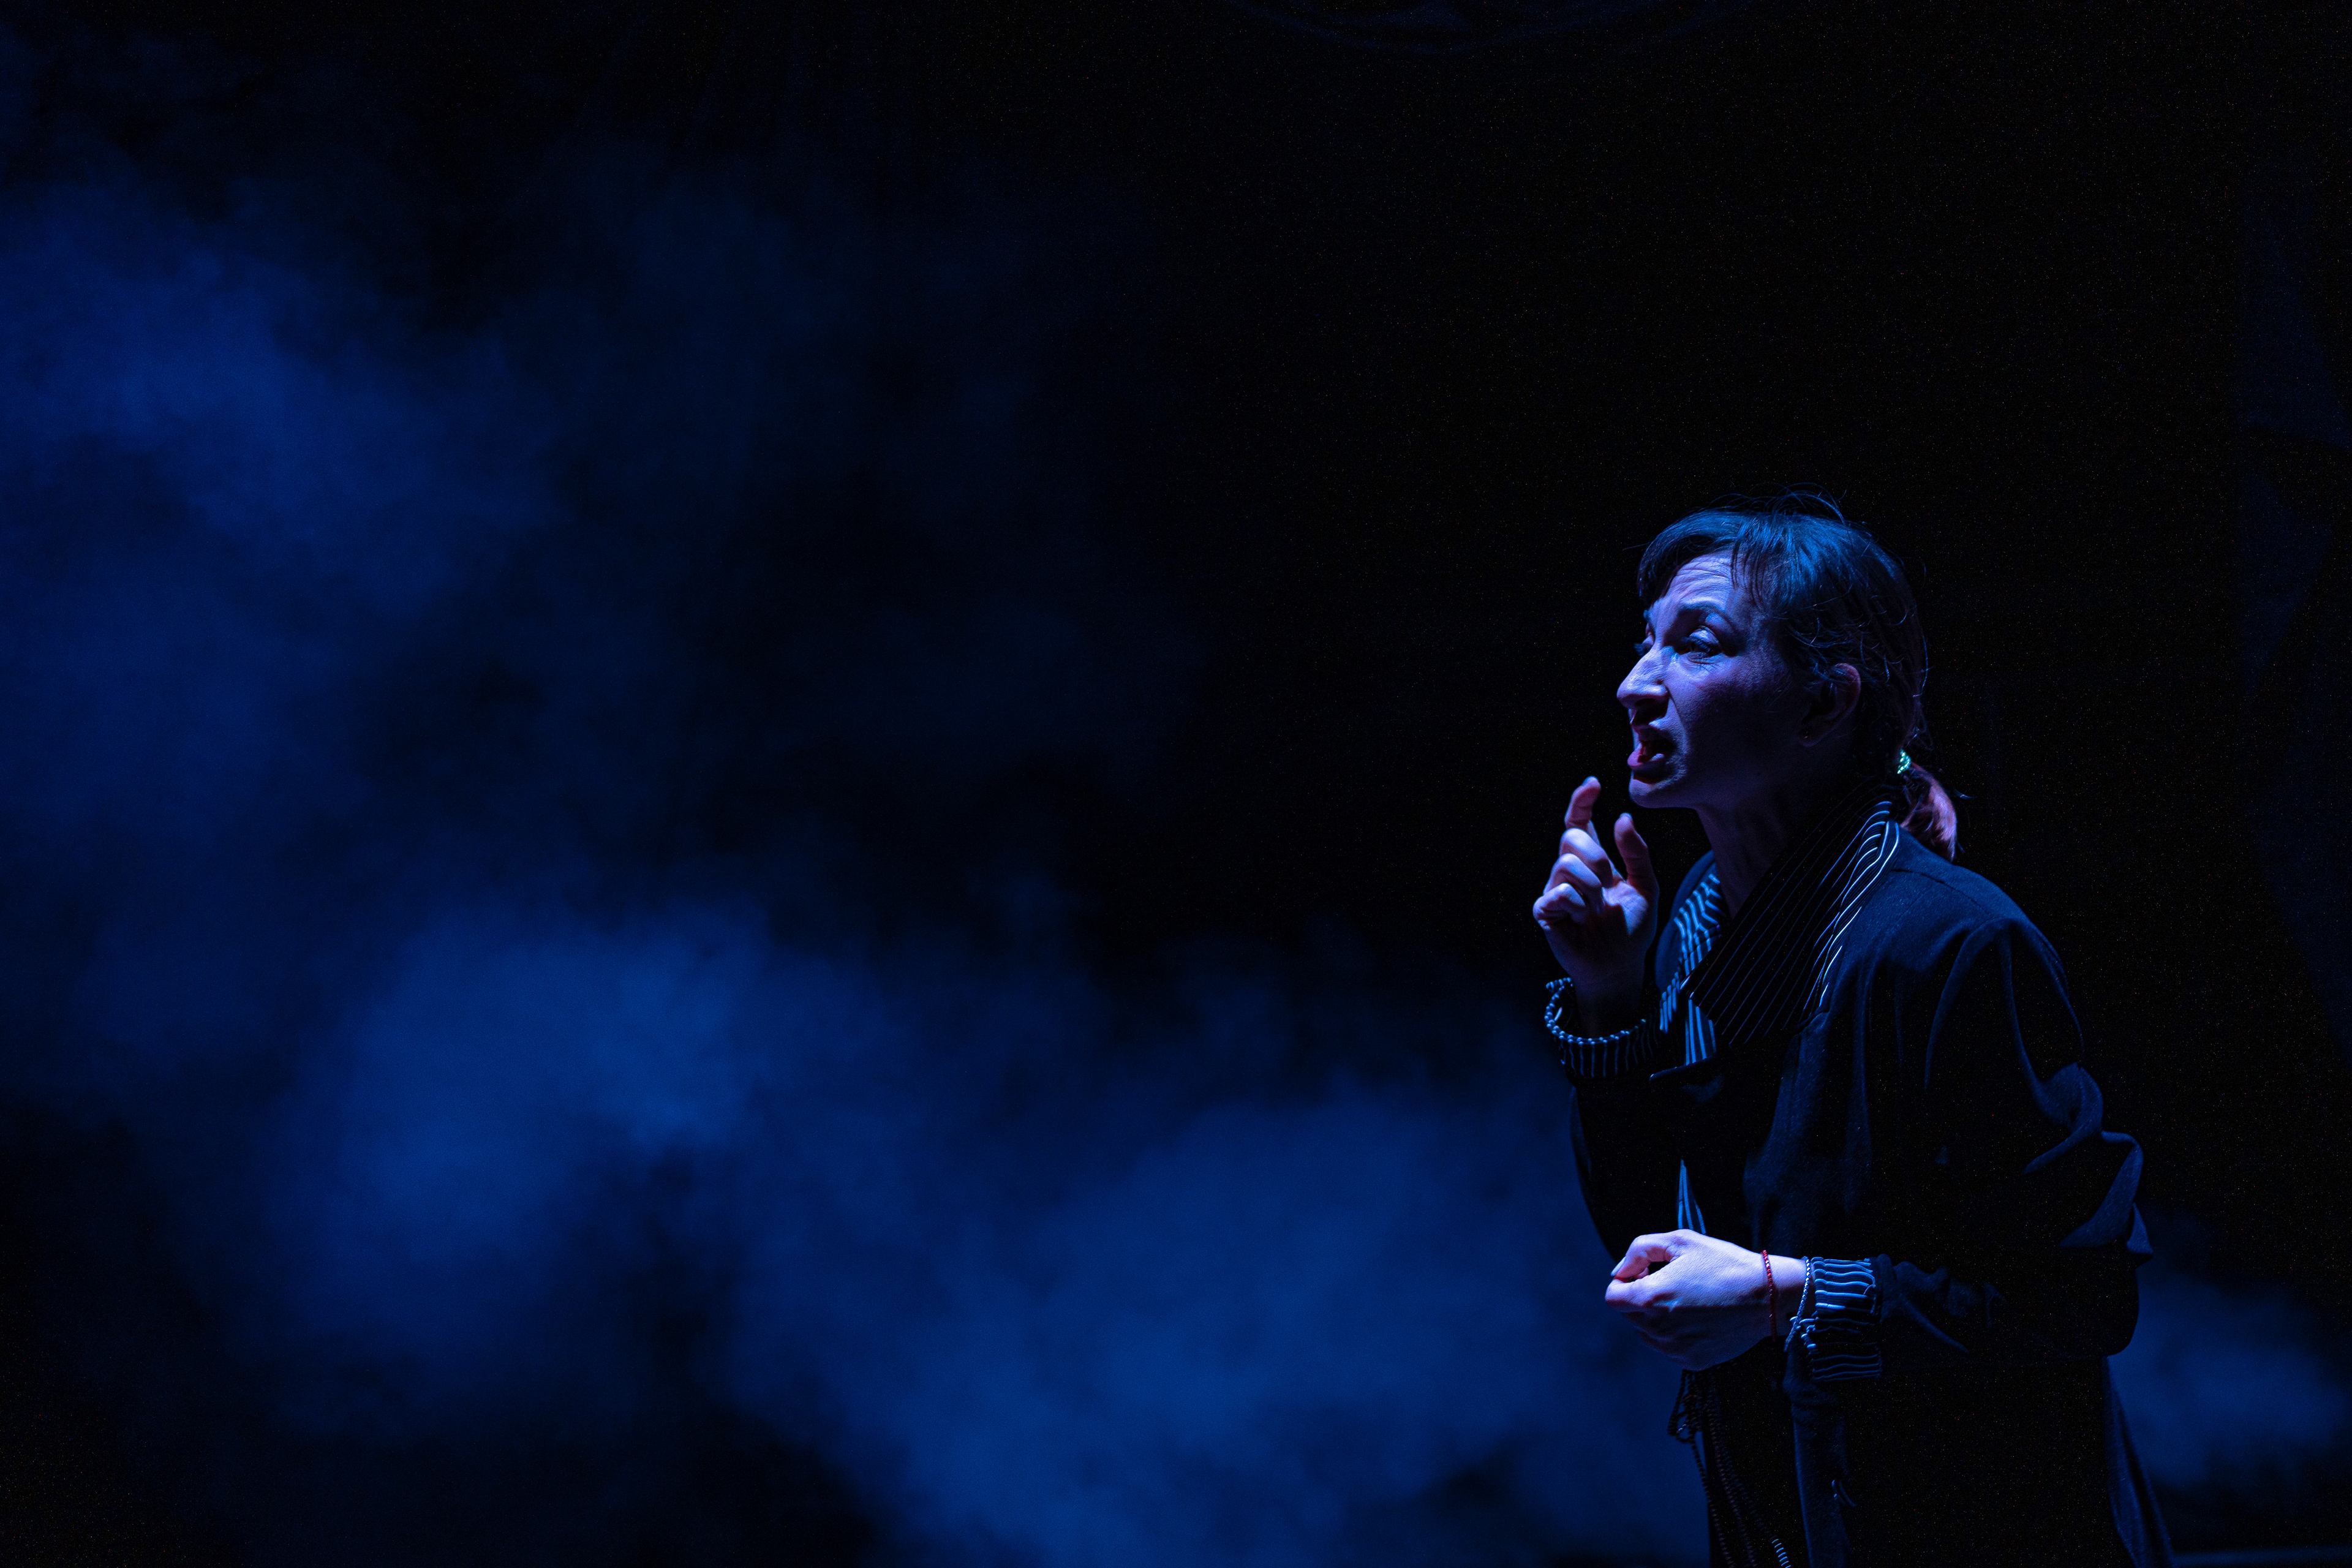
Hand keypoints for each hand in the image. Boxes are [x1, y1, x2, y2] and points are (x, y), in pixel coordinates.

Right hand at [1532, 776, 1658, 1025]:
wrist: (1621, 965)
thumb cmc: (1631, 927)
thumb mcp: (1646, 887)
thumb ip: (1637, 853)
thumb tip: (1623, 817)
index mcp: (1592, 860)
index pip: (1578, 821)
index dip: (1581, 800)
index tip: (1594, 784)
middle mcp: (1569, 869)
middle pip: (1571, 837)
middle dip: (1597, 856)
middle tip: (1610, 884)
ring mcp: (1554, 889)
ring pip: (1565, 864)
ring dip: (1591, 887)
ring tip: (1598, 908)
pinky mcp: (1544, 910)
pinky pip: (1558, 893)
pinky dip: (1578, 906)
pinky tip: (1581, 920)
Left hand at [1603, 1230, 1805, 1369]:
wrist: (1767, 1297)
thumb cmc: (1724, 1264)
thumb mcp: (1680, 1241)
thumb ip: (1640, 1251)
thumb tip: (1621, 1271)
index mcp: (1650, 1297)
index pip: (1613, 1297)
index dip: (1625, 1282)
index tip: (1646, 1274)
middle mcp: (1658, 1328)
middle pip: (1630, 1315)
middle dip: (1642, 1298)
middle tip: (1671, 1283)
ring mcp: (1675, 1348)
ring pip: (1647, 1334)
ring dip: (1656, 1318)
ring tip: (1686, 1301)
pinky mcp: (1692, 1361)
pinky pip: (1669, 1348)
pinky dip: (1675, 1335)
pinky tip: (1698, 1318)